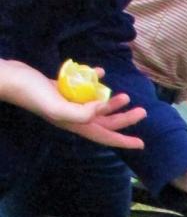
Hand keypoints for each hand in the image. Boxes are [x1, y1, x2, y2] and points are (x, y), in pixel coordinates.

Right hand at [0, 59, 145, 148]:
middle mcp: (73, 116)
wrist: (10, 78)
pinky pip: (82, 88)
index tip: (141, 143)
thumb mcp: (57, 105)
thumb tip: (101, 109)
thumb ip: (80, 111)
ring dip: (111, 101)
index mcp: (74, 124)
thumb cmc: (32, 92)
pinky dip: (93, 81)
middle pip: (104, 121)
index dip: (123, 141)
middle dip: (124, 119)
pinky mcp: (61, 88)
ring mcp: (67, 102)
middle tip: (143, 111)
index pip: (103, 136)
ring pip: (96, 105)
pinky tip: (100, 73)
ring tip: (125, 96)